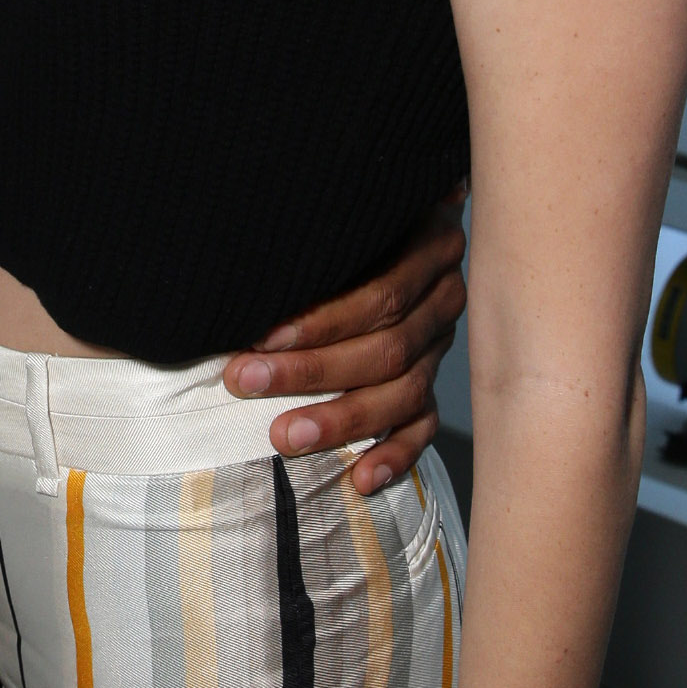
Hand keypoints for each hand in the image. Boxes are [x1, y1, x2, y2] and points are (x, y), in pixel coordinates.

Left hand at [223, 188, 465, 492]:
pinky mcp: (429, 385)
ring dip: (342, 420)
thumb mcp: (338, 208)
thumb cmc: (335, 217)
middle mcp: (442, 299)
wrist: (387, 222)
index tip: (259, 336)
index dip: (321, 321)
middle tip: (244, 382)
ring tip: (284, 436)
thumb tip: (253, 250)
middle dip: (310, 371)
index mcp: (428, 244)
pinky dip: (395, 456)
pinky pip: (423, 428)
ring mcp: (439, 346)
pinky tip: (361, 479)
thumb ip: (317, 222)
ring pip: (402, 393)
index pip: (381, 296)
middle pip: (386, 348)